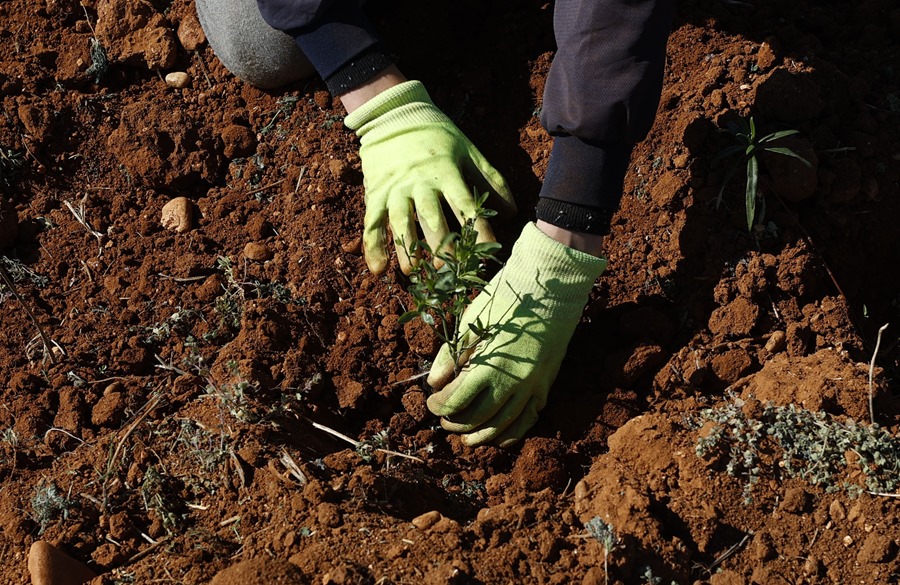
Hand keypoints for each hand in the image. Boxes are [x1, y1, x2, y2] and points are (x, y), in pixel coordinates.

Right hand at [344, 80, 515, 274]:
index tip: (487, 252)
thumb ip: (490, 179)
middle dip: (440, 244)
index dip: (477, 228)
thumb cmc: (437, 135)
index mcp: (445, 171)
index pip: (464, 204)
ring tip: (414, 272)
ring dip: (406, 248)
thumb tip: (511, 211)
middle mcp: (419, 182)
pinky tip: (378, 270)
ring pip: (400, 222)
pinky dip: (373, 247)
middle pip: (430, 216)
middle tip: (449, 269)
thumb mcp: (467, 150)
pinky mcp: (375, 194)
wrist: (393, 115)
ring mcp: (394, 189)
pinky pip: (372, 223)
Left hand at [426, 222, 606, 446]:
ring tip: (466, 438)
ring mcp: (533, 386)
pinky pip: (530, 419)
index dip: (439, 406)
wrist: (553, 287)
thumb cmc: (507, 298)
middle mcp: (513, 382)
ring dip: (482, 435)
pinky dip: (513, 433)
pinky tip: (499, 437)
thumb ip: (452, 354)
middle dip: (456, 422)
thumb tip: (434, 382)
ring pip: (504, 424)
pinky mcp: (546, 385)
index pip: (457, 400)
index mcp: (490, 365)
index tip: (431, 402)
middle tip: (444, 420)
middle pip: (478, 417)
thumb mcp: (473, 321)